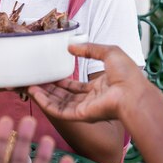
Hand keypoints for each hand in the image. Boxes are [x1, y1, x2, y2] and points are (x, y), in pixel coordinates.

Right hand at [29, 43, 146, 121]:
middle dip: (49, 89)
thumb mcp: (109, 52)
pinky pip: (60, 111)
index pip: (76, 85)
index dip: (61, 80)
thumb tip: (71, 46)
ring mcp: (86, 108)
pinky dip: (46, 103)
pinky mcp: (81, 115)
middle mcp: (92, 99)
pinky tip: (35, 93)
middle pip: (64, 96)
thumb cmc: (127, 74)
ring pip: (59, 103)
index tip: (48, 74)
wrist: (134, 92)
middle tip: (34, 80)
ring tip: (29, 85)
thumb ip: (90, 49)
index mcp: (100, 86)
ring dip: (44, 95)